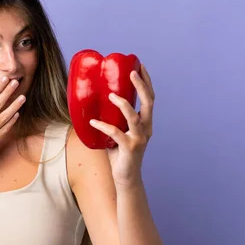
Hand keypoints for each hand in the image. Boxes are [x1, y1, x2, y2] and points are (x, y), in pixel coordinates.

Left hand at [89, 64, 154, 185]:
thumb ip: (112, 119)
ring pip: (134, 117)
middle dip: (142, 86)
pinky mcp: (129, 149)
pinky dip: (104, 127)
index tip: (140, 66)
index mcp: (145, 123)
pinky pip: (116, 134)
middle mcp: (146, 129)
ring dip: (124, 105)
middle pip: (149, 103)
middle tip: (132, 72)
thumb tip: (94, 103)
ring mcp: (139, 139)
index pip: (150, 98)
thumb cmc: (120, 154)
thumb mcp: (118, 133)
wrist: (126, 178)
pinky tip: (94, 122)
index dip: (147, 82)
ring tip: (111, 95)